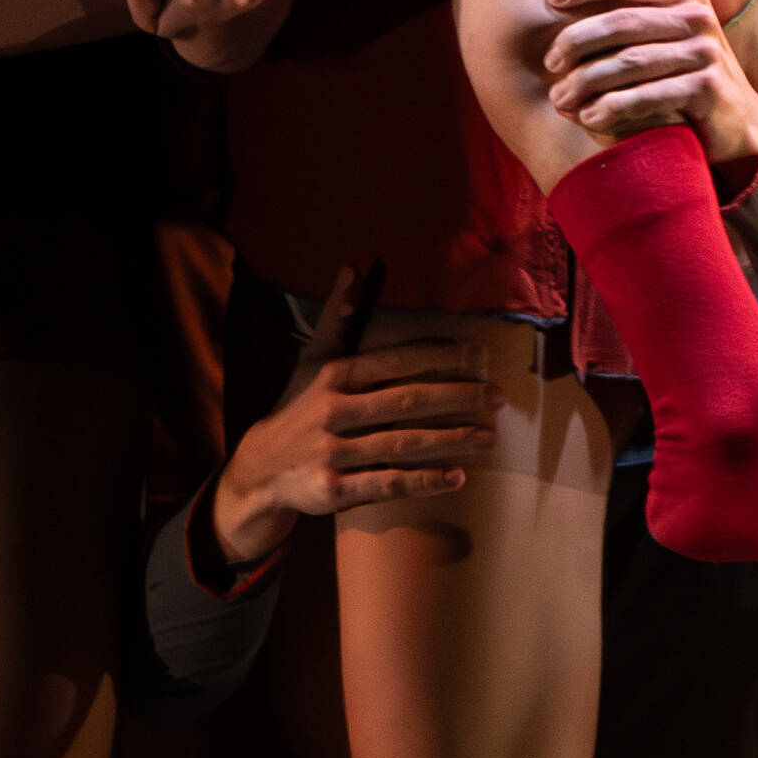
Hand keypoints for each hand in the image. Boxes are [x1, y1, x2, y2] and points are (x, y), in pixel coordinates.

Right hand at [209, 270, 503, 566]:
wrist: (259, 468)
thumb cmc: (297, 407)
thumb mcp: (311, 360)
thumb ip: (336, 316)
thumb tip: (350, 268)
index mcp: (334, 376)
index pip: (395, 361)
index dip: (440, 356)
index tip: (481, 355)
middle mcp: (333, 411)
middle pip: (407, 402)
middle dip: (458, 398)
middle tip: (499, 397)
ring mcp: (333, 452)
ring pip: (403, 444)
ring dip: (452, 440)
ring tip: (490, 437)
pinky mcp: (334, 489)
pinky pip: (388, 483)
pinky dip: (424, 482)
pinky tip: (457, 477)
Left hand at [539, 0, 757, 168]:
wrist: (736, 118)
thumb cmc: (680, 71)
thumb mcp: (659, 33)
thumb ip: (625, 12)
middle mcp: (697, 16)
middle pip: (622, 20)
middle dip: (577, 41)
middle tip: (550, 63)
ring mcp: (705, 52)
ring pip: (630, 61)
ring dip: (587, 81)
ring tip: (560, 98)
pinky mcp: (708, 88)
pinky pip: (648, 95)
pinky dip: (612, 107)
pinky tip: (590, 117)